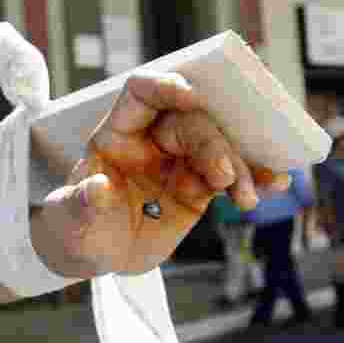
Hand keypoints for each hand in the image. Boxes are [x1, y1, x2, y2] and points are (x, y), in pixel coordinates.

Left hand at [35, 72, 288, 277]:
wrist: (98, 255)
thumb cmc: (75, 226)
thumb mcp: (70, 219)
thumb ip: (82, 203)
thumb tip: (97, 189)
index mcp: (117, 133)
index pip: (142, 93)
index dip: (166, 88)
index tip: (192, 96)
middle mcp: (152, 139)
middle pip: (190, 124)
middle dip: (212, 145)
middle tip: (224, 178)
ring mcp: (179, 162)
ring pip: (217, 149)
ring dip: (238, 168)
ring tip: (247, 198)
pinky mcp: (199, 187)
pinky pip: (231, 177)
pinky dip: (253, 178)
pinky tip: (273, 183)